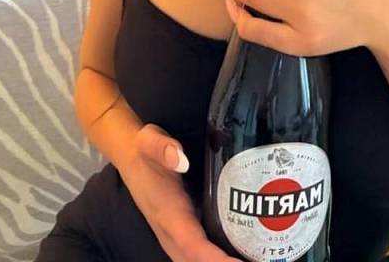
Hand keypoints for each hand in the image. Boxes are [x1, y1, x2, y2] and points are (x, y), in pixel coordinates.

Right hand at [119, 123, 241, 261]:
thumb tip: (181, 159)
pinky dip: (215, 257)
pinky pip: (197, 253)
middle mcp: (171, 231)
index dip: (215, 259)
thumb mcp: (150, 140)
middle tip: (258, 260)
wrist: (130, 156)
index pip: (192, 245)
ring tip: (254, 257)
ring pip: (195, 261)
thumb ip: (163, 147)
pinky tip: (240, 252)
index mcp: (168, 213)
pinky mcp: (181, 230)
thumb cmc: (144, 150)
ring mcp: (175, 234)